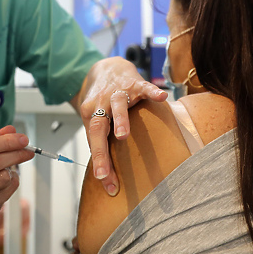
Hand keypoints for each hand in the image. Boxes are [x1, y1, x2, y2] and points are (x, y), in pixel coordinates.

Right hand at [0, 125, 34, 219]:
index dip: (5, 142)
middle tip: (28, 150)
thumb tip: (11, 130)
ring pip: (2, 178)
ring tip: (11, 167)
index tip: (22, 139)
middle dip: (15, 154)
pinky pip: (9, 189)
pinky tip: (8, 179)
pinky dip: (13, 180)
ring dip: (13, 169)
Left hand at [77, 57, 166, 195]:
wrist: (105, 67)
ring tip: (123, 136)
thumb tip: (108, 174)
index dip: (101, 165)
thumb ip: (102, 141)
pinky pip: (144, 86)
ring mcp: (118, 91)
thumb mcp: (97, 119)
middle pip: (98, 127)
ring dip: (120, 119)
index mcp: (90, 115)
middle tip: (102, 173)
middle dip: (100, 151)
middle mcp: (101, 103)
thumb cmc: (103, 101)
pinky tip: (162, 97)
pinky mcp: (134, 82)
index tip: (109, 186)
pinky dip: (152, 91)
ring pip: (118, 104)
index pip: (94, 143)